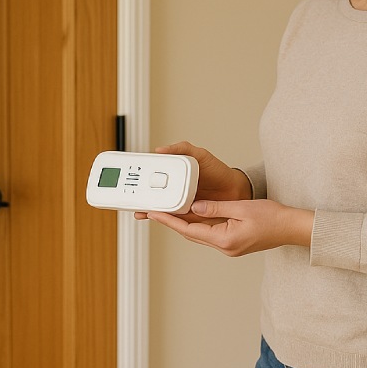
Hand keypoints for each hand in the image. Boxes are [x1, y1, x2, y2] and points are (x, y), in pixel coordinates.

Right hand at [133, 141, 251, 219]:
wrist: (235, 190)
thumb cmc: (218, 171)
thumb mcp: (199, 155)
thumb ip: (182, 148)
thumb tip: (160, 149)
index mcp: (175, 176)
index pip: (153, 178)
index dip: (141, 181)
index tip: (131, 181)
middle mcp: (175, 191)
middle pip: (153, 195)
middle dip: (140, 199)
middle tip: (132, 199)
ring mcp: (180, 204)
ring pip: (160, 208)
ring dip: (148, 210)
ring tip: (140, 210)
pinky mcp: (187, 216)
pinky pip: (172, 218)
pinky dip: (163, 219)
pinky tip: (157, 217)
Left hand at [147, 199, 313, 256]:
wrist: (292, 228)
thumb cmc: (273, 217)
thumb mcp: (242, 208)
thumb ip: (216, 207)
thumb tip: (194, 206)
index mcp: (225, 240)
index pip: (189, 230)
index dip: (170, 221)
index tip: (154, 213)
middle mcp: (224, 247)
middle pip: (191, 234)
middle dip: (172, 222)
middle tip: (155, 210)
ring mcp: (229, 247)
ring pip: (199, 234)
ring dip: (184, 224)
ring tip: (168, 210)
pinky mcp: (233, 243)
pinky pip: (210, 233)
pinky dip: (198, 224)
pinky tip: (191, 215)